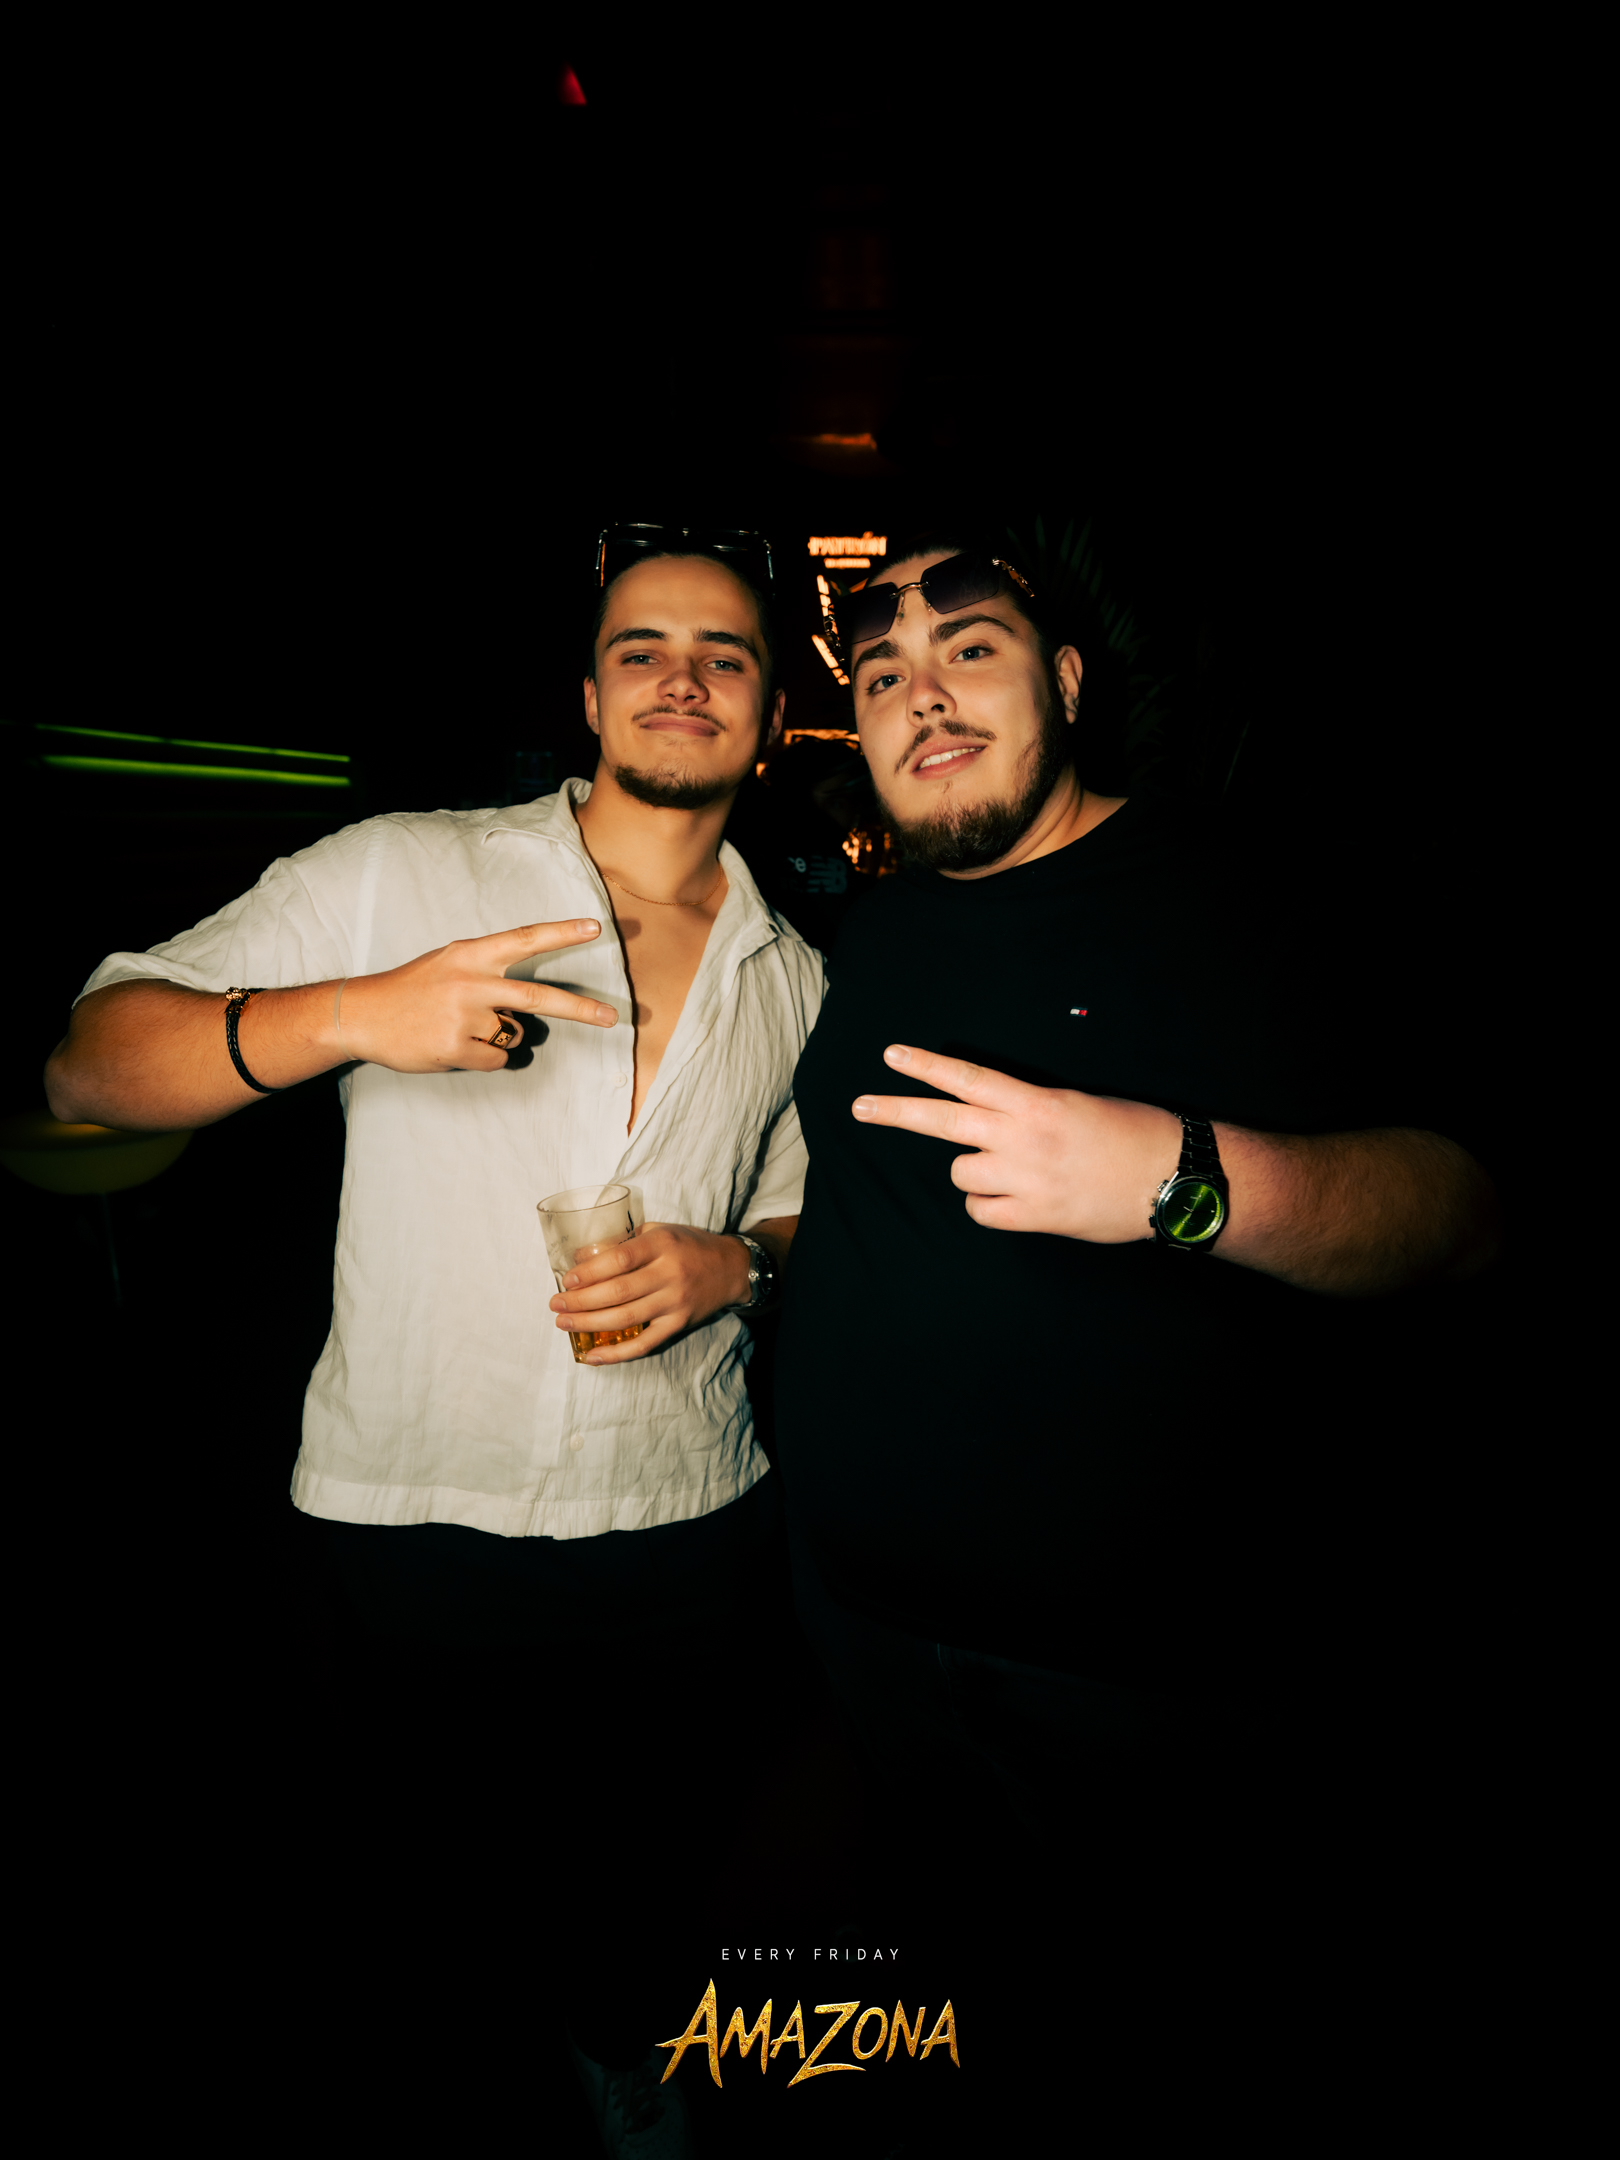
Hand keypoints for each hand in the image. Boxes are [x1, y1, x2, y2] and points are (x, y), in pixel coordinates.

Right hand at [334, 922, 616, 1072]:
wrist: (363, 1015)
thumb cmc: (412, 989)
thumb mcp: (448, 963)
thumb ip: (486, 971)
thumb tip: (526, 1003)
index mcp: (471, 955)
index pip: (524, 939)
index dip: (561, 934)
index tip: (595, 928)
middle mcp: (472, 982)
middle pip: (539, 998)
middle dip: (580, 1010)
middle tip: (612, 1018)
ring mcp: (464, 1016)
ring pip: (512, 1035)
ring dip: (496, 1038)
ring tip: (458, 1028)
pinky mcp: (455, 1047)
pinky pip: (493, 1059)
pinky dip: (480, 1058)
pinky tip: (452, 1045)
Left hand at [549, 1223, 751, 1363]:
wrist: (731, 1268)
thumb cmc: (688, 1246)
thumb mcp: (659, 1231)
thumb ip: (624, 1242)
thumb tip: (581, 1258)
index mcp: (662, 1245)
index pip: (620, 1260)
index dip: (590, 1272)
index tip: (567, 1280)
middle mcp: (669, 1274)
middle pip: (618, 1292)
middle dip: (581, 1301)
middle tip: (556, 1304)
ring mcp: (675, 1302)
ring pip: (626, 1319)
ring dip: (590, 1324)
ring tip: (564, 1323)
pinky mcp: (678, 1324)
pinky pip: (644, 1344)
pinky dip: (616, 1353)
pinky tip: (592, 1355)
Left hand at [852, 1044, 1182, 1242]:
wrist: (1173, 1179)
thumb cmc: (1133, 1135)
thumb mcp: (1079, 1105)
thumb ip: (1030, 1110)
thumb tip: (994, 1121)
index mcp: (1037, 1103)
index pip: (969, 1078)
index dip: (927, 1066)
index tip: (892, 1055)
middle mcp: (1024, 1138)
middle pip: (945, 1122)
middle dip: (897, 1112)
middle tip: (860, 1106)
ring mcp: (1026, 1180)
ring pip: (962, 1174)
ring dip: (974, 1173)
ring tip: (1012, 1172)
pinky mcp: (1035, 1218)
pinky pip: (982, 1212)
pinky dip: (989, 1207)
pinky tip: (1015, 1201)